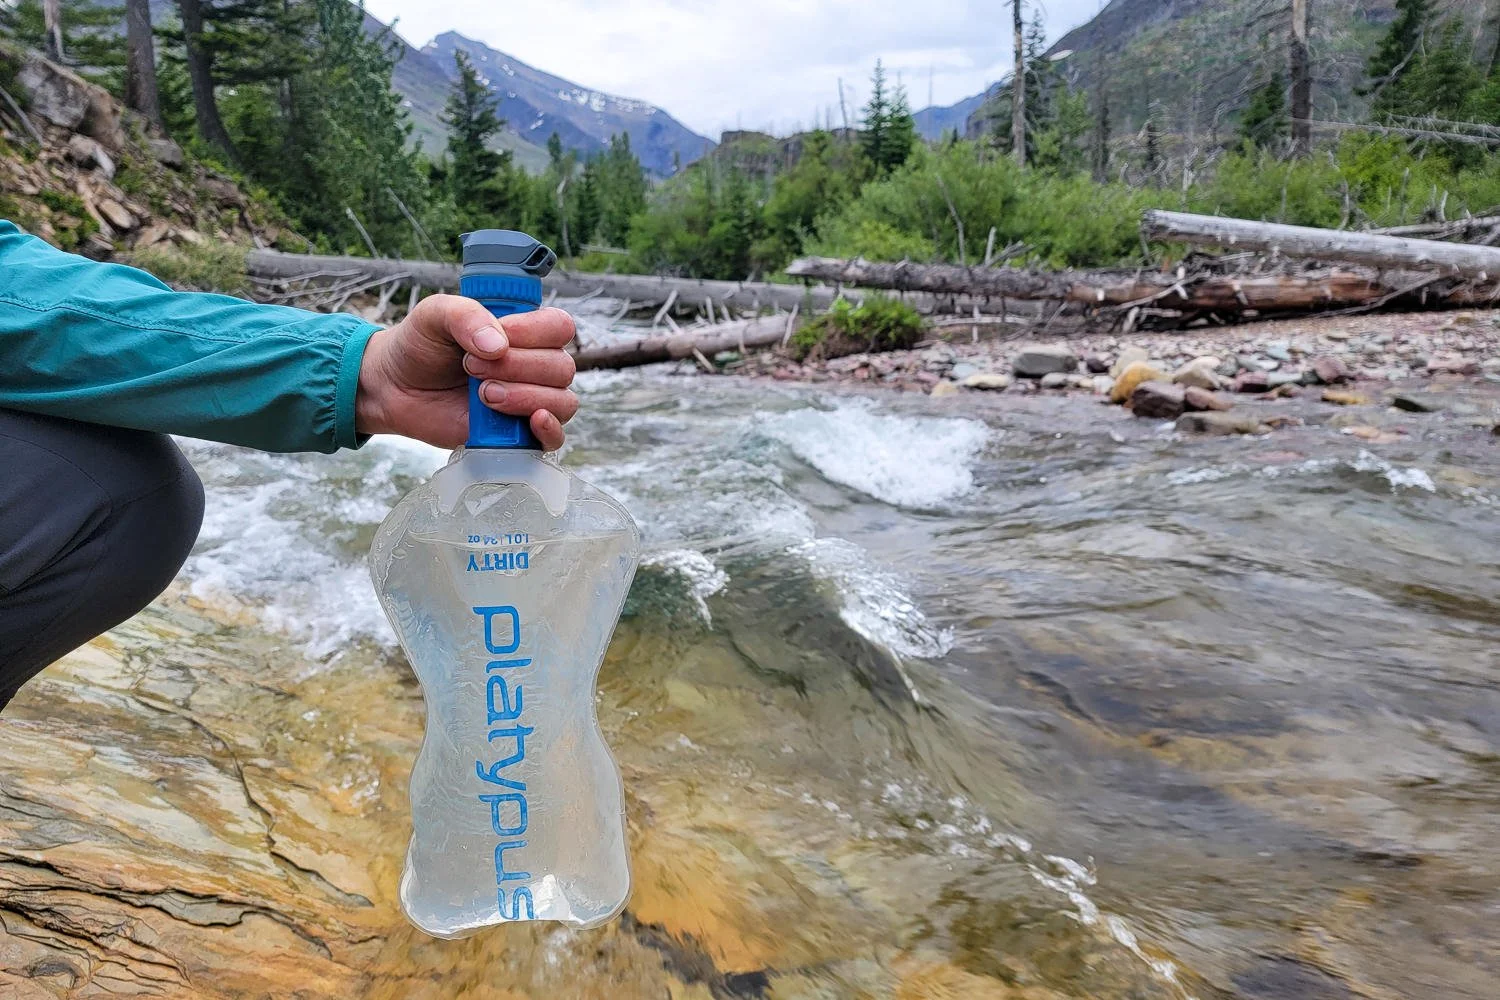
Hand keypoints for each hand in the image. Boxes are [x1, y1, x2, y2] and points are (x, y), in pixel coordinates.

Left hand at [356, 295, 577, 449]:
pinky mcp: (518, 435)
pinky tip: (531, 422)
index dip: (534, 333)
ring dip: (525, 397)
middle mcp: (535, 365)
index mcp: (524, 330)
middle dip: (517, 367)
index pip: (559, 327)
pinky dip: (549, 430)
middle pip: (561, 367)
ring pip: (562, 401)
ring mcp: (530, 401)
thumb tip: (497, 346)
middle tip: (471, 368)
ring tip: (483, 395)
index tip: (500, 335)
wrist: (393, 386)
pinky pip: (555, 438)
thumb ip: (466, 315)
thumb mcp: (435, 314)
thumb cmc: (420, 345)